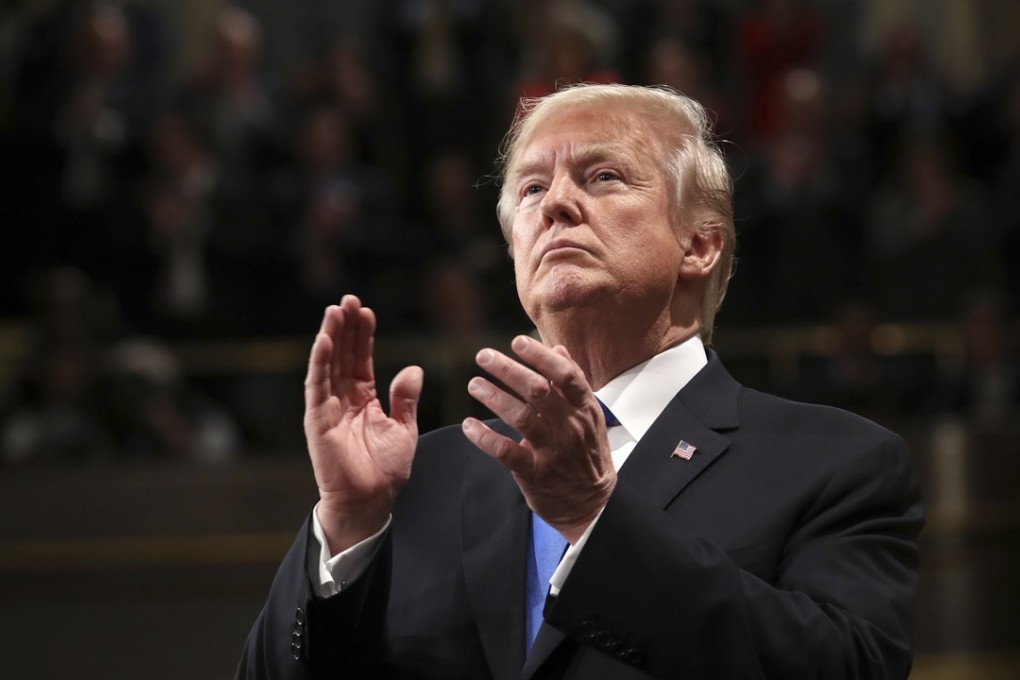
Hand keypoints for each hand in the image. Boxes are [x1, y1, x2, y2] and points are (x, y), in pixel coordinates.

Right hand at [304, 295, 422, 553]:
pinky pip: (316, 386)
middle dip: (345, 327)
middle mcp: (342, 399)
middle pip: (342, 355)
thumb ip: (405, 399)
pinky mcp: (317, 420)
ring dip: (330, 336)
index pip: (361, 360)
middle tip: (348, 299)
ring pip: (327, 364)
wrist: (371, 501)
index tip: (366, 311)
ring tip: (335, 310)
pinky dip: (319, 362)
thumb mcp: (403, 428)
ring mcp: (328, 408)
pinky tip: (323, 340)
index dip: (363, 336)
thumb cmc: (385, 470)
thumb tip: (413, 369)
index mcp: (363, 399)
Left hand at [462, 335, 615, 542]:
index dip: (540, 356)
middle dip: (508, 370)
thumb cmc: (587, 454)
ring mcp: (553, 451)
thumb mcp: (590, 416)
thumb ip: (573, 383)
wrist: (593, 504)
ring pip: (521, 418)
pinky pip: (506, 452)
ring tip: (473, 384)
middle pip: (538, 391)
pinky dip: (485, 437)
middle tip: (484, 356)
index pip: (565, 375)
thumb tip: (558, 349)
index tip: (517, 342)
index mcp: (584, 409)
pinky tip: (468, 426)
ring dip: (493, 397)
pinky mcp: (535, 473)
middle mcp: (570, 427)